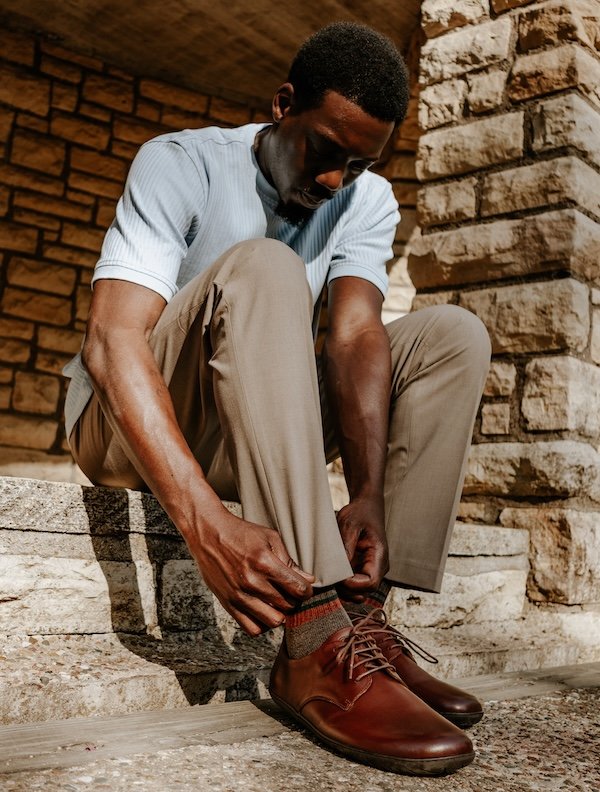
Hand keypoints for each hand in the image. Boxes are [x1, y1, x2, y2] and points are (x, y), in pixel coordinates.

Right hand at [190, 508, 314, 635]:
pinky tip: (263, 610)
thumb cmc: (240, 533)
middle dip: (295, 600)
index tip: (304, 587)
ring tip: (277, 602)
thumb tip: (309, 580)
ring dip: (280, 613)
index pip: (298, 589)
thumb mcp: (270, 538)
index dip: (307, 590)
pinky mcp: (228, 604)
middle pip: (288, 605)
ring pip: (273, 621)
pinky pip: (252, 628)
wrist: (208, 534)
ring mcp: (239, 595)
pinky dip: (262, 624)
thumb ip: (289, 561)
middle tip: (290, 592)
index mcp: (264, 562)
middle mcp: (252, 582)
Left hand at [335, 496, 388, 601]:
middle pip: (364, 591)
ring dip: (342, 587)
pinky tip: (330, 571)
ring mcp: (371, 568)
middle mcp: (379, 566)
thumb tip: (339, 570)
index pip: (371, 583)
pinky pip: (353, 582)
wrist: (367, 505)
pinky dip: (341, 581)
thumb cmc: (360, 512)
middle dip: (345, 588)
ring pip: (358, 590)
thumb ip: (346, 547)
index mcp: (379, 555)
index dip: (352, 585)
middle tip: (327, 576)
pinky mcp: (363, 568)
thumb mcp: (350, 524)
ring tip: (327, 574)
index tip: (336, 576)